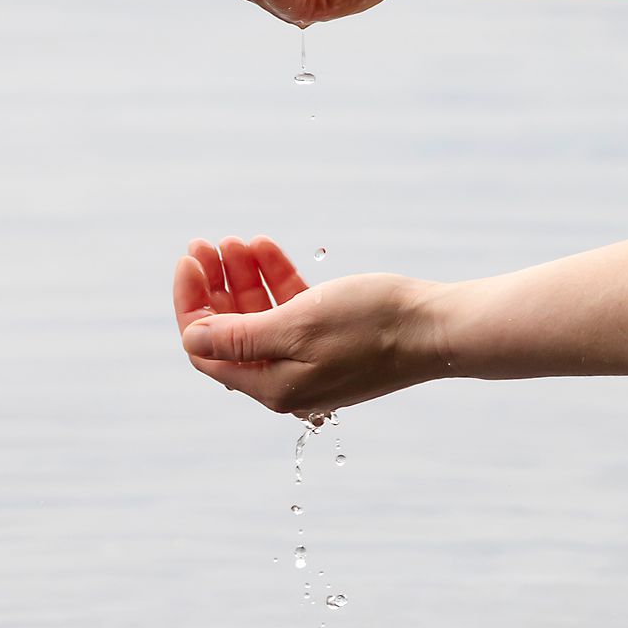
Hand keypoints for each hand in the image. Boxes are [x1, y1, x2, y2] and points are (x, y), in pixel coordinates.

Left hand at [172, 236, 444, 414]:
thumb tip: (191, 341)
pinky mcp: (331, 339)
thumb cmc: (370, 326)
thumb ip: (238, 336)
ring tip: (236, 241)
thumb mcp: (296, 326)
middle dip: (214, 286)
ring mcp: (309, 360)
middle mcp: (286, 380)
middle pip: (230, 332)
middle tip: (205, 244)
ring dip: (243, 278)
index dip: (192, 305)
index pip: (207, 350)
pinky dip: (276, 279)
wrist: (438, 328)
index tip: (189, 261)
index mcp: (272, 386)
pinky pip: (291, 309)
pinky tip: (265, 249)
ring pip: (259, 316)